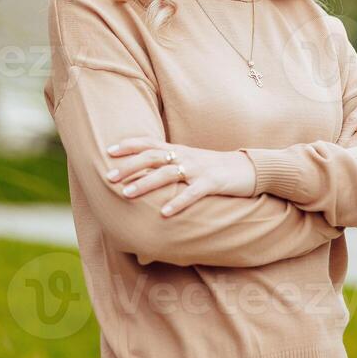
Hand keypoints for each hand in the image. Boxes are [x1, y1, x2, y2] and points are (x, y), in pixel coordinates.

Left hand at [104, 137, 255, 215]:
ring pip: (168, 174)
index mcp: (179, 150)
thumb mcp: (190, 161)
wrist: (248, 169)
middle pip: (153, 157)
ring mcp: (199, 169)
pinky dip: (178, 203)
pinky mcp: (213, 183)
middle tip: (109, 177)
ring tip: (126, 194)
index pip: (150, 143)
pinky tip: (164, 213)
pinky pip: (193, 194)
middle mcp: (186, 156)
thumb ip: (169, 163)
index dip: (129, 146)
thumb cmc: (214, 167)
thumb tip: (144, 173)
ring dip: (145, 183)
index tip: (108, 152)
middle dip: (129, 166)